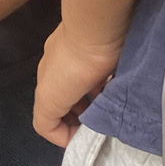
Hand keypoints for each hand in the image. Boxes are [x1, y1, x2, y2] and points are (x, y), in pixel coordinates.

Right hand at [33, 23, 122, 146]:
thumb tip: (66, 136)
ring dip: (96, 101)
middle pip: (69, 99)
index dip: (64, 130)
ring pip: (87, 87)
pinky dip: (107, 84)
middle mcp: (61, 64)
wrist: (97, 28)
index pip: (49, 111)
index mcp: (47, 77)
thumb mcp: (49, 98)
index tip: (83, 137)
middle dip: (82, 116)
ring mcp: (83, 54)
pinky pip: (102, 73)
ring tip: (111, 108)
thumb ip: (46, 120)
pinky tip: (118, 87)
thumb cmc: (73, 64)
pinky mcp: (103, 48)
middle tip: (98, 125)